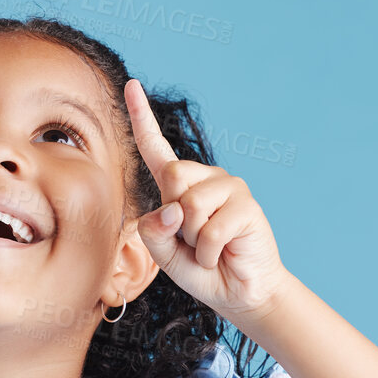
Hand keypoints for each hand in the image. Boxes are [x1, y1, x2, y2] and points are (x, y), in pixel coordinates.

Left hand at [124, 79, 290, 321]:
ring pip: (191, 206)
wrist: (238, 293)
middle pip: (173, 177)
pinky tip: (221, 254)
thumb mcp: (163, 252)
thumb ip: (153, 230)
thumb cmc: (200, 269)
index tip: (130, 85)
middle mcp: (204, 178)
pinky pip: (212, 230)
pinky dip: (209, 252)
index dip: (141, 117)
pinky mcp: (247, 206)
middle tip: (191, 239)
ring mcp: (229, 188)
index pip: (155, 147)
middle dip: (175, 218)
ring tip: (209, 248)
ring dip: (193, 240)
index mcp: (179, 185)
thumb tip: (172, 209)